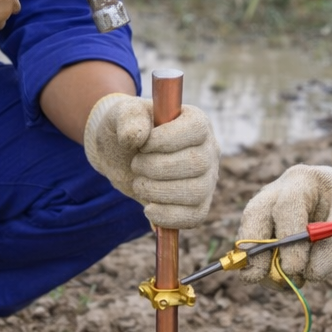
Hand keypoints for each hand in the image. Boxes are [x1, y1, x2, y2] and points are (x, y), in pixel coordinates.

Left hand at [84, 94, 218, 228]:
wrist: (122, 155)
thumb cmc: (129, 130)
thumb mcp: (122, 114)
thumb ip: (128, 118)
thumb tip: (136, 137)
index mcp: (197, 122)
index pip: (195, 130)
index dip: (165, 140)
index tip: (142, 145)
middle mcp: (208, 150)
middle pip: (196, 163)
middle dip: (156, 168)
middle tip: (136, 165)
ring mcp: (207, 179)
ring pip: (196, 192)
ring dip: (159, 191)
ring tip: (140, 184)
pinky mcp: (198, 204)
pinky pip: (195, 217)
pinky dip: (168, 217)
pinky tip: (148, 208)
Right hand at [236, 165, 331, 283]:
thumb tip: (310, 274)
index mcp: (303, 181)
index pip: (287, 207)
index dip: (287, 240)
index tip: (294, 268)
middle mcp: (276, 190)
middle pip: (254, 215)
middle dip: (254, 249)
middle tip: (259, 277)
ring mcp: (263, 205)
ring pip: (247, 231)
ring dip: (256, 261)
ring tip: (280, 283)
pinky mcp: (259, 221)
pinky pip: (251, 244)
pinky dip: (261, 264)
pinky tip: (278, 277)